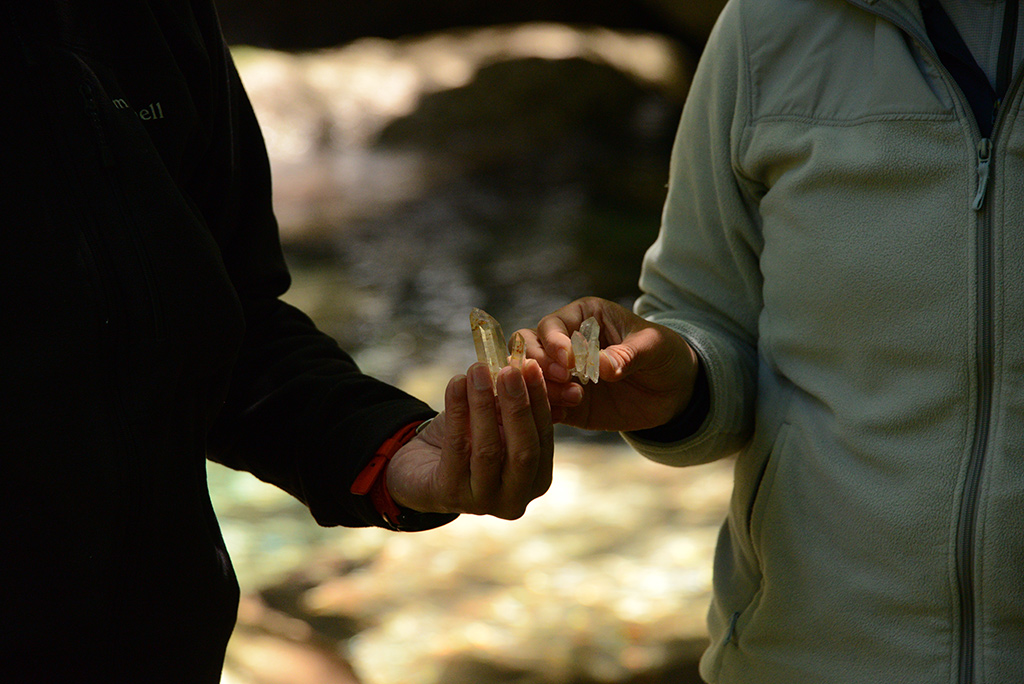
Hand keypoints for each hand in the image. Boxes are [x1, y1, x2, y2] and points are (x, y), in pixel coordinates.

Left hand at [385, 360, 552, 519]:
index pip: (543, 437)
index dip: (538, 400)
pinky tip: (456, 384)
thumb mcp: (497, 422)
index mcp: (537, 480)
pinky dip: (457, 411)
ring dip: (483, 405)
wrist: (421, 467)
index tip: (530, 366)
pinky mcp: (450, 494)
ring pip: (488, 450)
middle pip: (523, 451)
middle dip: (517, 406)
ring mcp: (482, 502)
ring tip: (478, 370)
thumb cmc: (469, 442)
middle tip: (508, 370)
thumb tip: (529, 368)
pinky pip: (456, 448)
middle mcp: (515, 499)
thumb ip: (515, 404)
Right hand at [516, 297, 698, 431]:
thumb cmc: (663, 354)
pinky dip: (546, 410)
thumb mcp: (653, 347)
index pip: (552, 325)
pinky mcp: (566, 402)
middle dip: (538, 364)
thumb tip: (601, 367)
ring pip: (531, 378)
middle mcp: (565, 343)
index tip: (568, 362)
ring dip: (545, 389)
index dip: (554, 342)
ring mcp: (563, 374)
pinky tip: (564, 414)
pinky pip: (545, 406)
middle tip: (562, 378)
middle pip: (529, 348)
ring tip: (576, 398)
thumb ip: (626, 354)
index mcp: (583, 317)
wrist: (675, 390)